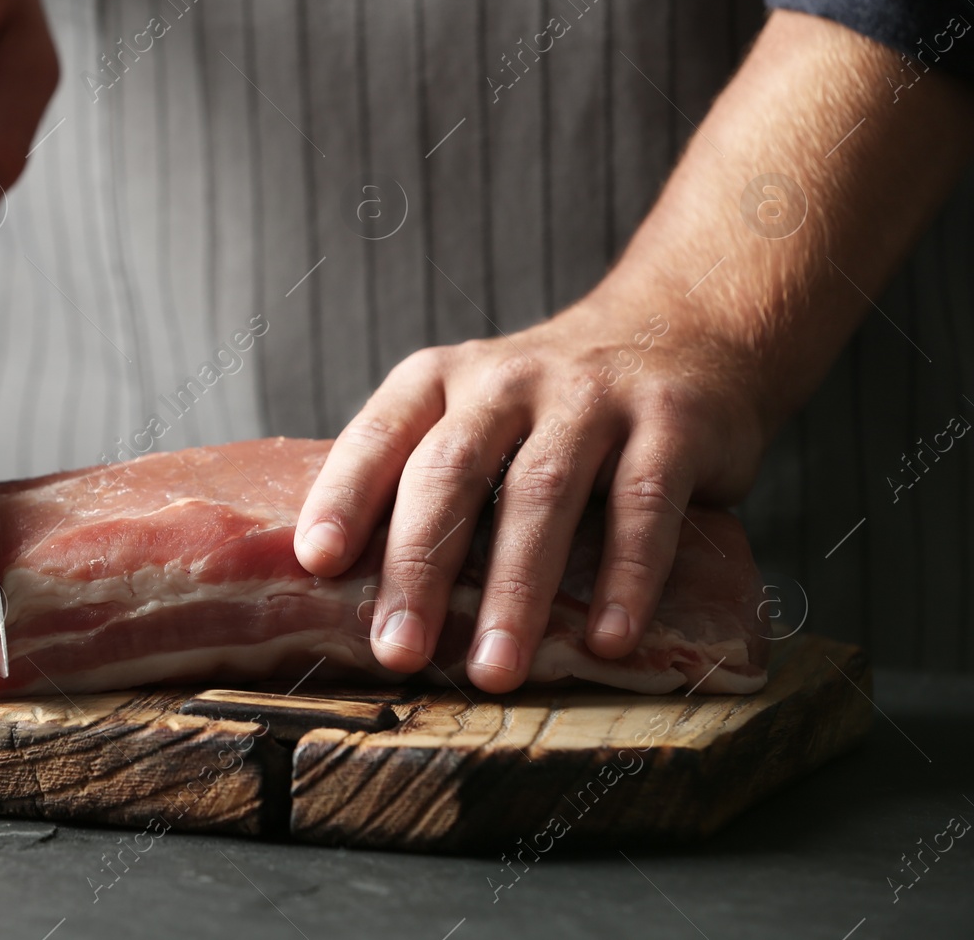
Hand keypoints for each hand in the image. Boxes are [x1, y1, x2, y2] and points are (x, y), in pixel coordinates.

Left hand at [293, 296, 764, 692]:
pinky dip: (627, 578)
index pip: (380, 435)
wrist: (681, 329)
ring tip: (494, 670)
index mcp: (442, 380)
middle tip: (399, 650)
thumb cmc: (550, 404)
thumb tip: (349, 595)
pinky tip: (609, 640)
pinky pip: (644, 506)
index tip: (319, 562)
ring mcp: (591, 398)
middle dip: (420, 567)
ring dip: (515, 592)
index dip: (344, 495)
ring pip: (541, 495)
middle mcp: (508, 380)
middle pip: (451, 473)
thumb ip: (423, 477)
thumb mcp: (475, 413)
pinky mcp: (671, 424)